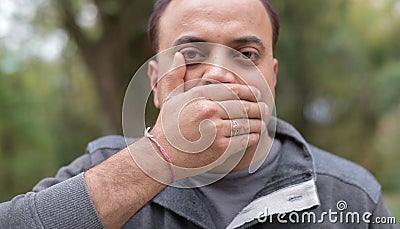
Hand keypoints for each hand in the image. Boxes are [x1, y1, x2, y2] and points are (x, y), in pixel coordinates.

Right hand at [149, 52, 267, 179]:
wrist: (162, 156)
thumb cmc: (167, 126)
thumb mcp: (169, 98)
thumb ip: (175, 75)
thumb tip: (178, 54)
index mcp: (199, 95)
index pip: (232, 90)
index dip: (248, 91)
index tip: (256, 93)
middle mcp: (209, 110)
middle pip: (243, 106)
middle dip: (257, 107)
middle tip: (264, 107)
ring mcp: (215, 130)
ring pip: (246, 123)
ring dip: (257, 122)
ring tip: (262, 121)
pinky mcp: (220, 148)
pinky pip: (243, 139)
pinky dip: (252, 137)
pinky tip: (254, 135)